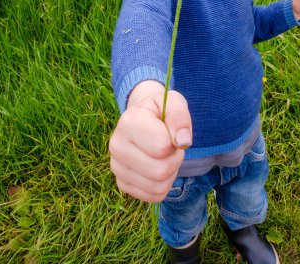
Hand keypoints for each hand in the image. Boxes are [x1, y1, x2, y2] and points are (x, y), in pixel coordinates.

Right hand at [109, 82, 191, 202]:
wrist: (143, 119)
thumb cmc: (161, 111)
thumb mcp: (174, 102)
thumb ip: (180, 117)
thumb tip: (182, 142)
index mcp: (129, 121)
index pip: (162, 147)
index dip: (175, 142)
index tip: (171, 132)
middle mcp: (117, 145)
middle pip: (160, 171)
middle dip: (175, 160)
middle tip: (171, 147)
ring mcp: (116, 166)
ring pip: (158, 186)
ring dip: (170, 173)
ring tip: (164, 156)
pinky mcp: (121, 183)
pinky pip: (153, 196)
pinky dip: (163, 185)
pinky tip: (158, 168)